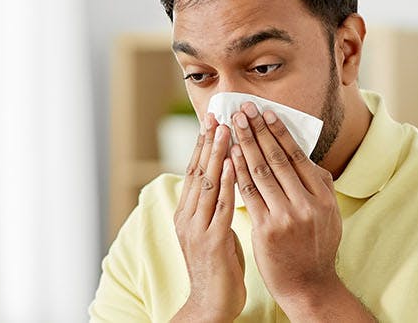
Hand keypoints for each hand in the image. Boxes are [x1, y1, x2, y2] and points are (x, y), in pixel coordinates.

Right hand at [172, 113, 245, 321]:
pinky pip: (218, 206)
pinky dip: (224, 182)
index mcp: (187, 214)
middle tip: (216, 114)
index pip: (194, 172)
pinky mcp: (210, 240)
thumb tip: (230, 184)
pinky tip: (230, 164)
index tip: (212, 121)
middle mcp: (187, 217)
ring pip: (206, 183)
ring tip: (225, 129)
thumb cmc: (219, 269)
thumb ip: (217, 209)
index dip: (203, 145)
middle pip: (196, 171)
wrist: (210, 305)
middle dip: (208, 141)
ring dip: (216, 154)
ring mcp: (196, 228)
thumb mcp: (216, 233)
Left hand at [227, 102, 353, 316]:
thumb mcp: (328, 214)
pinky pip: (249, 194)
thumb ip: (318, 185)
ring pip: (261, 173)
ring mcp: (287, 217)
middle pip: (278, 160)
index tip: (266, 113)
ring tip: (233, 126)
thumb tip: (302, 154)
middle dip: (258, 131)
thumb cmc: (315, 246)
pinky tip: (228, 156)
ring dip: (244, 146)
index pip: (298, 157)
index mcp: (324, 197)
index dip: (279, 132)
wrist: (308, 285)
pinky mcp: (267, 230)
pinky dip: (237, 172)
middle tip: (244, 110)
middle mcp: (307, 205)